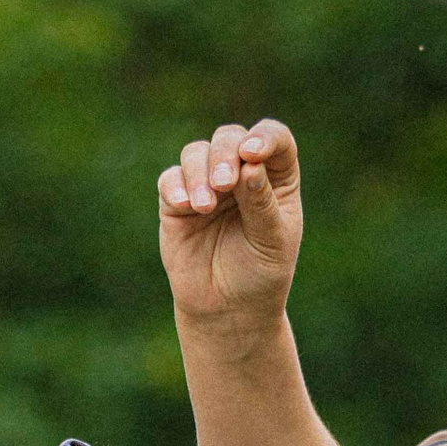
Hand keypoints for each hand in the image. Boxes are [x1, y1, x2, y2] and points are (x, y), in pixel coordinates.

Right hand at [157, 117, 303, 335]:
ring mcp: (206, 183)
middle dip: (225, 155)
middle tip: (224, 183)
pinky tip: (185, 204)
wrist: (228, 309)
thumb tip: (248, 165)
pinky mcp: (177, 201)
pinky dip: (175, 186)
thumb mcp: (271, 241)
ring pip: (197, 152)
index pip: (275, 139)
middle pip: (230, 138)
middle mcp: (240, 171)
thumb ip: (261, 203)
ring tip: (204, 206)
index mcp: (276, 176)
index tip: (253, 153)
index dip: (265, 137)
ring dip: (199, 172)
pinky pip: (170, 180)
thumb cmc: (260, 273)